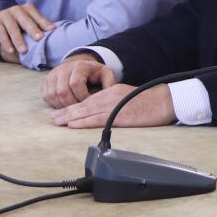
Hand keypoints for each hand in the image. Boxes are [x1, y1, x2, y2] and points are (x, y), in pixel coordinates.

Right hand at [0, 3, 52, 57]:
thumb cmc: (15, 22)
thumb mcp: (26, 20)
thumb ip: (37, 24)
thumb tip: (54, 33)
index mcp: (27, 8)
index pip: (37, 16)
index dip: (44, 23)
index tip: (52, 30)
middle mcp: (16, 10)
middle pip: (26, 20)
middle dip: (33, 30)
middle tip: (39, 39)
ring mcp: (5, 15)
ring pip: (13, 28)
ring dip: (19, 40)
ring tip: (24, 51)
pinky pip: (1, 33)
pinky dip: (6, 43)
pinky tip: (10, 51)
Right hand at [41, 55, 114, 107]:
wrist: (79, 66)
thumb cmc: (94, 73)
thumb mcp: (105, 74)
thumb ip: (110, 82)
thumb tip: (111, 94)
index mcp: (79, 66)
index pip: (75, 84)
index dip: (82, 97)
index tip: (90, 103)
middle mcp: (63, 68)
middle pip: (62, 91)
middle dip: (71, 104)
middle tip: (80, 110)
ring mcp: (52, 74)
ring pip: (52, 95)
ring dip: (62, 106)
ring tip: (73, 110)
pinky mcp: (46, 81)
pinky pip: (46, 96)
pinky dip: (54, 104)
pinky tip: (65, 106)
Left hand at [49, 82, 174, 129]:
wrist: (164, 101)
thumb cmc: (149, 100)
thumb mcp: (127, 95)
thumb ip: (114, 101)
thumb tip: (103, 109)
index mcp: (111, 92)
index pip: (88, 100)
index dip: (73, 107)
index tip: (62, 112)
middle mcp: (109, 97)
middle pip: (83, 105)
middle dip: (67, 112)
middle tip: (53, 117)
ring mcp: (113, 106)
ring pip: (87, 111)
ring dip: (70, 117)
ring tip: (58, 121)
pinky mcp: (119, 116)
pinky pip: (97, 119)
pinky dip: (83, 122)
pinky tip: (73, 124)